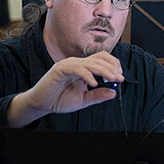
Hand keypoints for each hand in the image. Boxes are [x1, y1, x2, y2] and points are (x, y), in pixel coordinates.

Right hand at [8, 51, 123, 126]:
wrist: (42, 104)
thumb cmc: (61, 100)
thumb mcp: (84, 99)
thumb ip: (98, 95)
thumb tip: (114, 93)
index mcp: (84, 68)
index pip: (102, 59)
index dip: (113, 65)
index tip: (120, 77)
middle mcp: (77, 63)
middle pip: (99, 59)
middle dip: (112, 68)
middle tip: (120, 79)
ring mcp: (68, 65)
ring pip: (90, 63)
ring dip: (103, 71)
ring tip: (112, 80)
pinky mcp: (60, 69)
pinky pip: (77, 68)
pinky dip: (87, 75)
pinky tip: (94, 83)